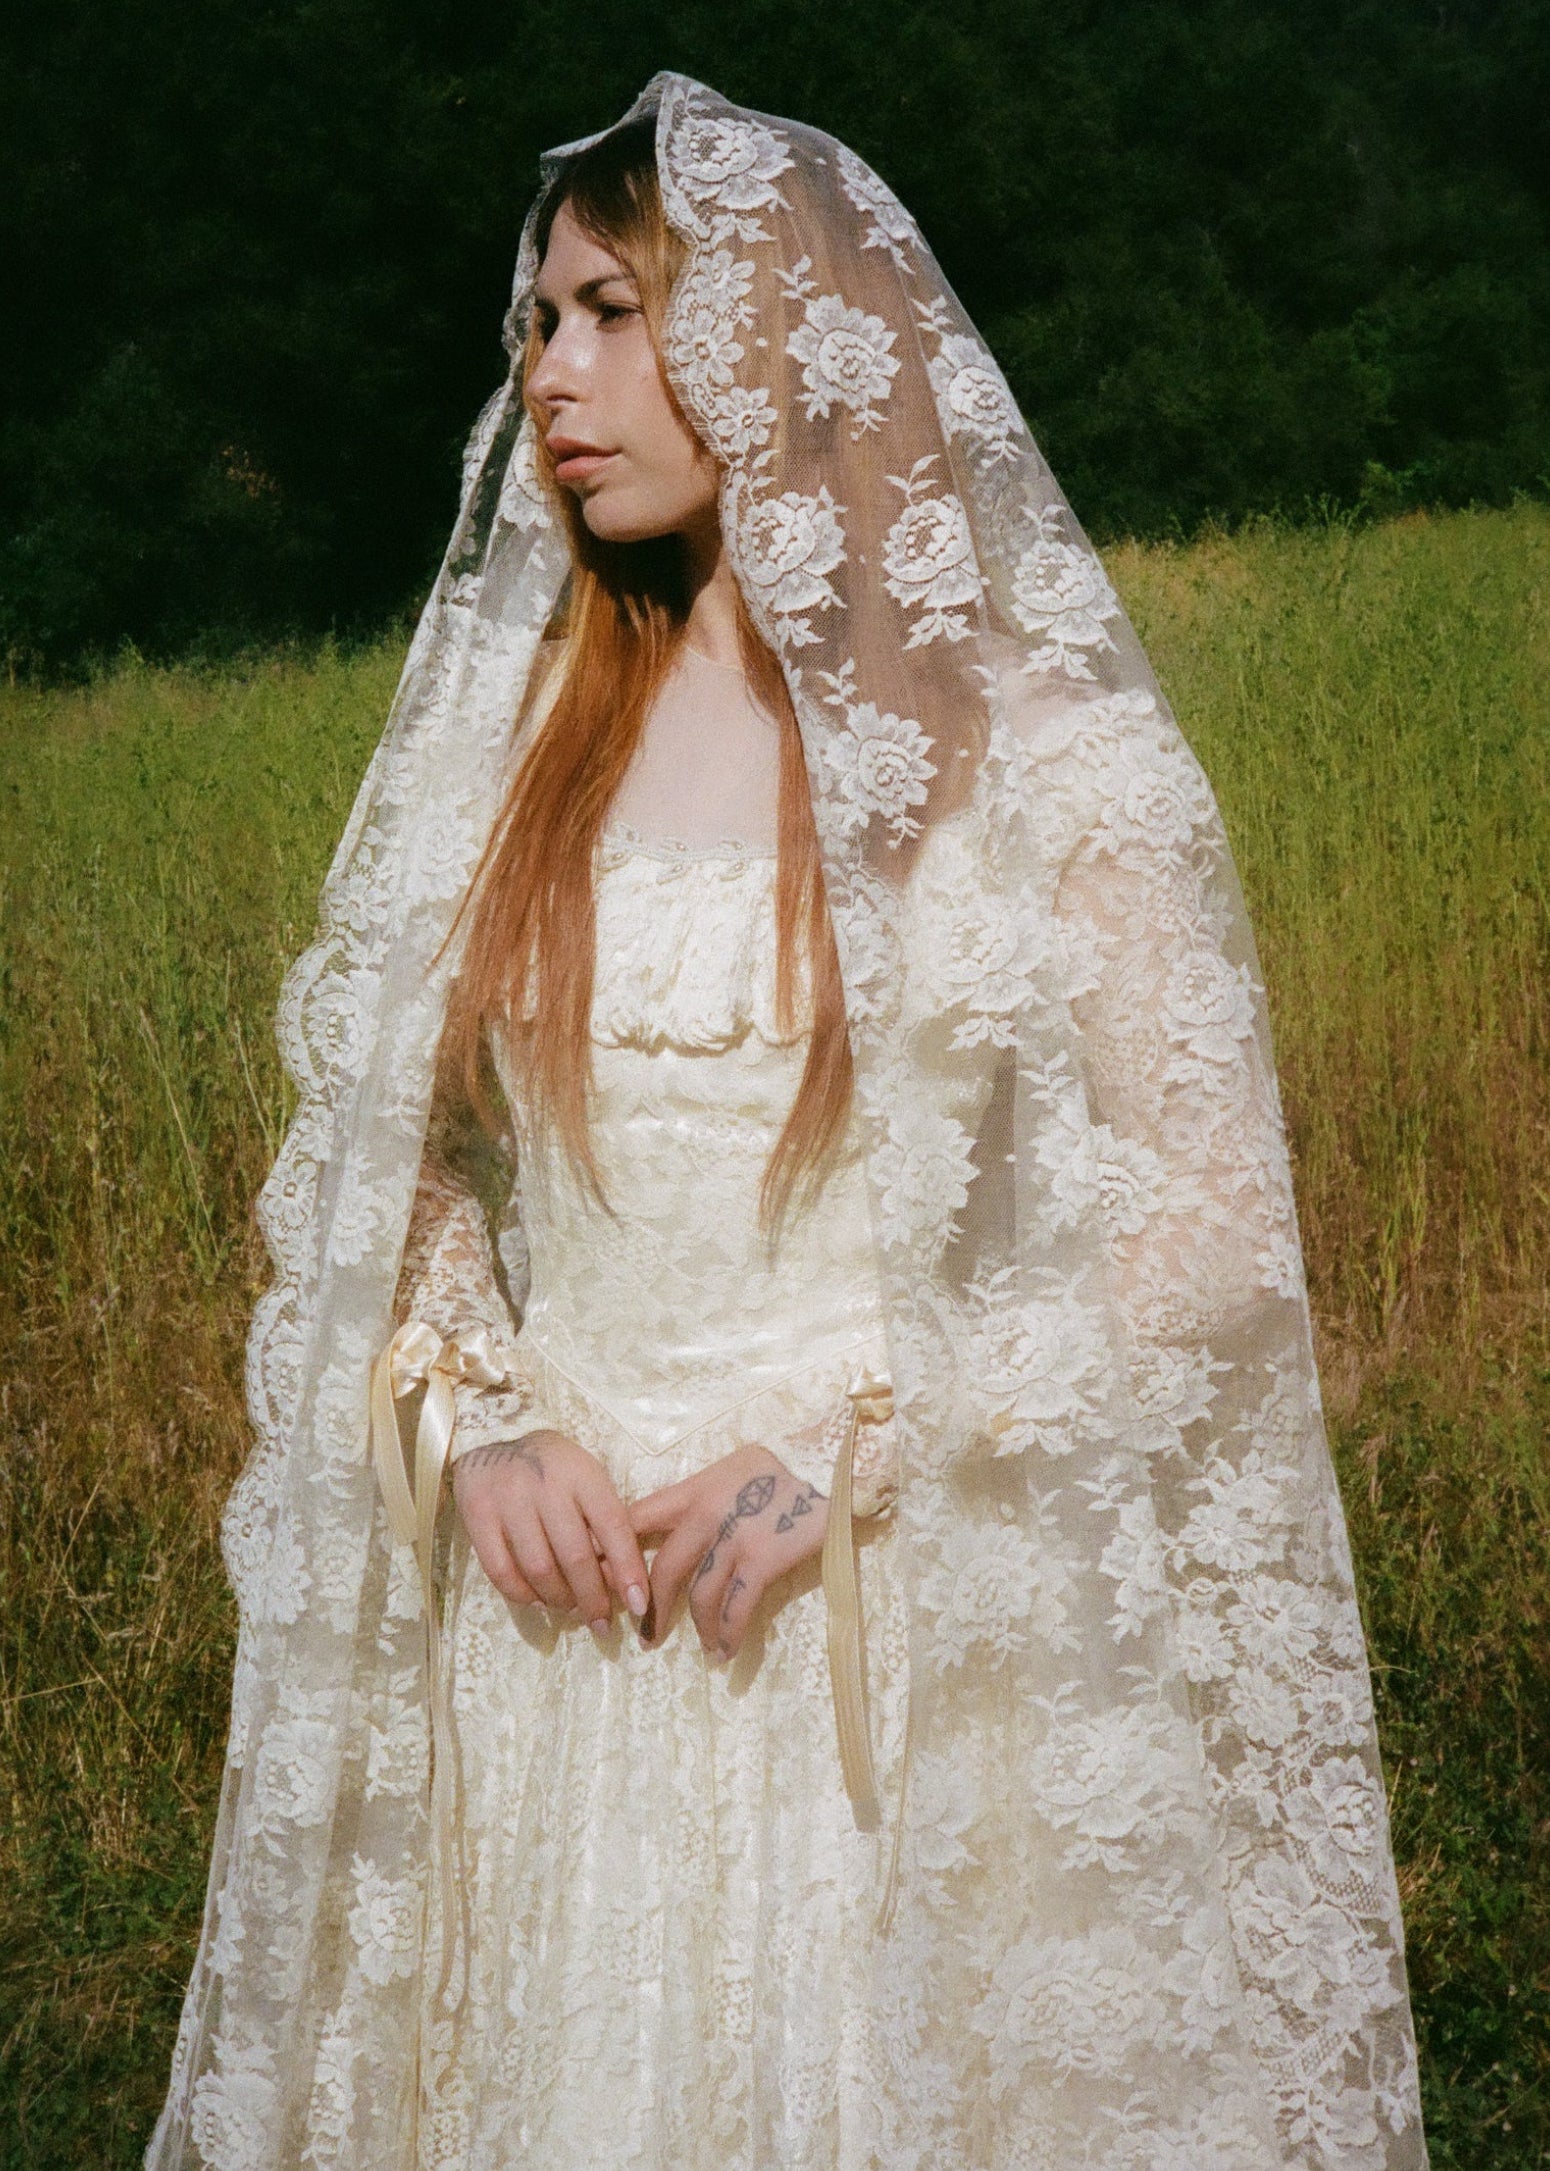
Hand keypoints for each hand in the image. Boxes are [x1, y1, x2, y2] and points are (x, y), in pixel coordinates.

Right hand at [451, 1430, 651, 1635]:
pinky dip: (522, 1595)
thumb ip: (604, 1522)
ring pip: (539, 1569)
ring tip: (569, 1608)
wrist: (493, 1443)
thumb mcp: (587, 1479)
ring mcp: (509, 1499)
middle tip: (601, 1622)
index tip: (639, 1605)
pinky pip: (501, 1572)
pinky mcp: (477, 1515)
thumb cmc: (554, 1469)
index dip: (628, 1570)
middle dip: (592, 1598)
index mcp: (582, 1473)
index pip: (613, 1527)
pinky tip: (537, 1600)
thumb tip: (621, 1581)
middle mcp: (546, 1484)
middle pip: (575, 1556)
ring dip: (559, 1599)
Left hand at [628, 1444, 826, 1661]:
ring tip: (702, 1648)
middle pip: (663, 1569)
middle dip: (650, 1608)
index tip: (593, 1577)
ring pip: (699, 1596)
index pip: (637, 1519)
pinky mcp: (762, 1560)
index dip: (610, 1551)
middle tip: (646, 1634)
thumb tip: (676, 1526)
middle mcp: (706, 1514)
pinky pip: (736, 1608)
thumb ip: (701, 1496)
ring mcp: (734, 1538)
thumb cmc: (780, 1471)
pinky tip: (725, 1651)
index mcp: (694, 1489)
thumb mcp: (732, 1469)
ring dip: (698, 1628)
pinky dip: (728, 1634)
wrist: (828, 1469)